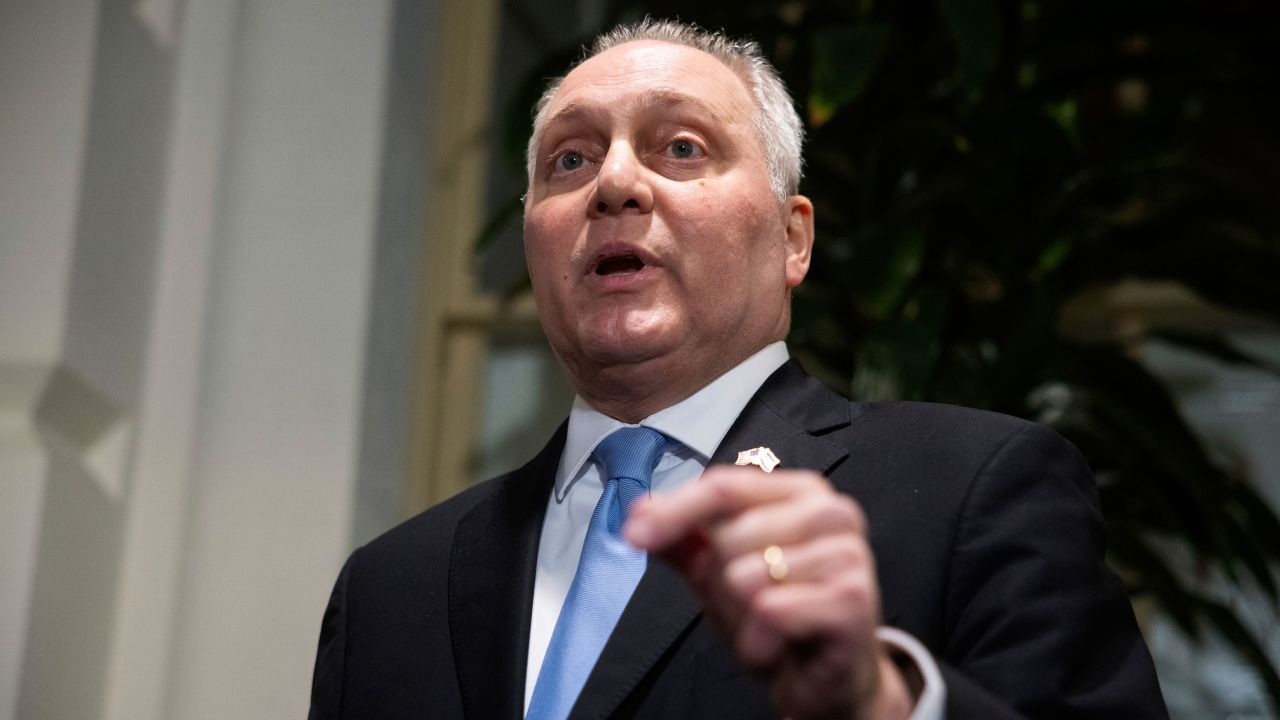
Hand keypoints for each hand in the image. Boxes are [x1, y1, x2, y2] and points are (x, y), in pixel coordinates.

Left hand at [625, 466, 913, 719]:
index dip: (673, 511)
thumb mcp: (719, 578)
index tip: (635, 534)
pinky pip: (770, 611)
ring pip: (746, 574)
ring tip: (768, 626)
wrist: (826, 683)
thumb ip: (684, 541)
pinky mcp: (853, 598)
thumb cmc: (780, 622)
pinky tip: (781, 643)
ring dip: (741, 617)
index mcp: (799, 492)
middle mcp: (829, 512)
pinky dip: (760, 640)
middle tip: (752, 605)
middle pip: (731, 534)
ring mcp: (848, 552)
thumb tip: (640, 512)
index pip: (723, 486)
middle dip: (722, 582)